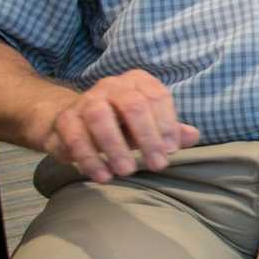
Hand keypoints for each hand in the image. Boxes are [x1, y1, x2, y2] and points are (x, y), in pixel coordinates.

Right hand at [37, 70, 199, 183]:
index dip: (167, 124)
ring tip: (127, 171)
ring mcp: (86, 100)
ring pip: (100, 117)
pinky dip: (90, 159)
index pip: (157, 97)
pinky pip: (76, 137)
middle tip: (157, 165)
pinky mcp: (66, 120)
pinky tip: (103, 176)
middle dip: (147, 137)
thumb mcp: (150, 125)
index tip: (171, 150)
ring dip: (115, 147)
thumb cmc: (123, 122)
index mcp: (138, 81)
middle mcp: (112, 85)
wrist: (75, 122)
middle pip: (132, 105)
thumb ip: (172, 131)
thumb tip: (193, 136)